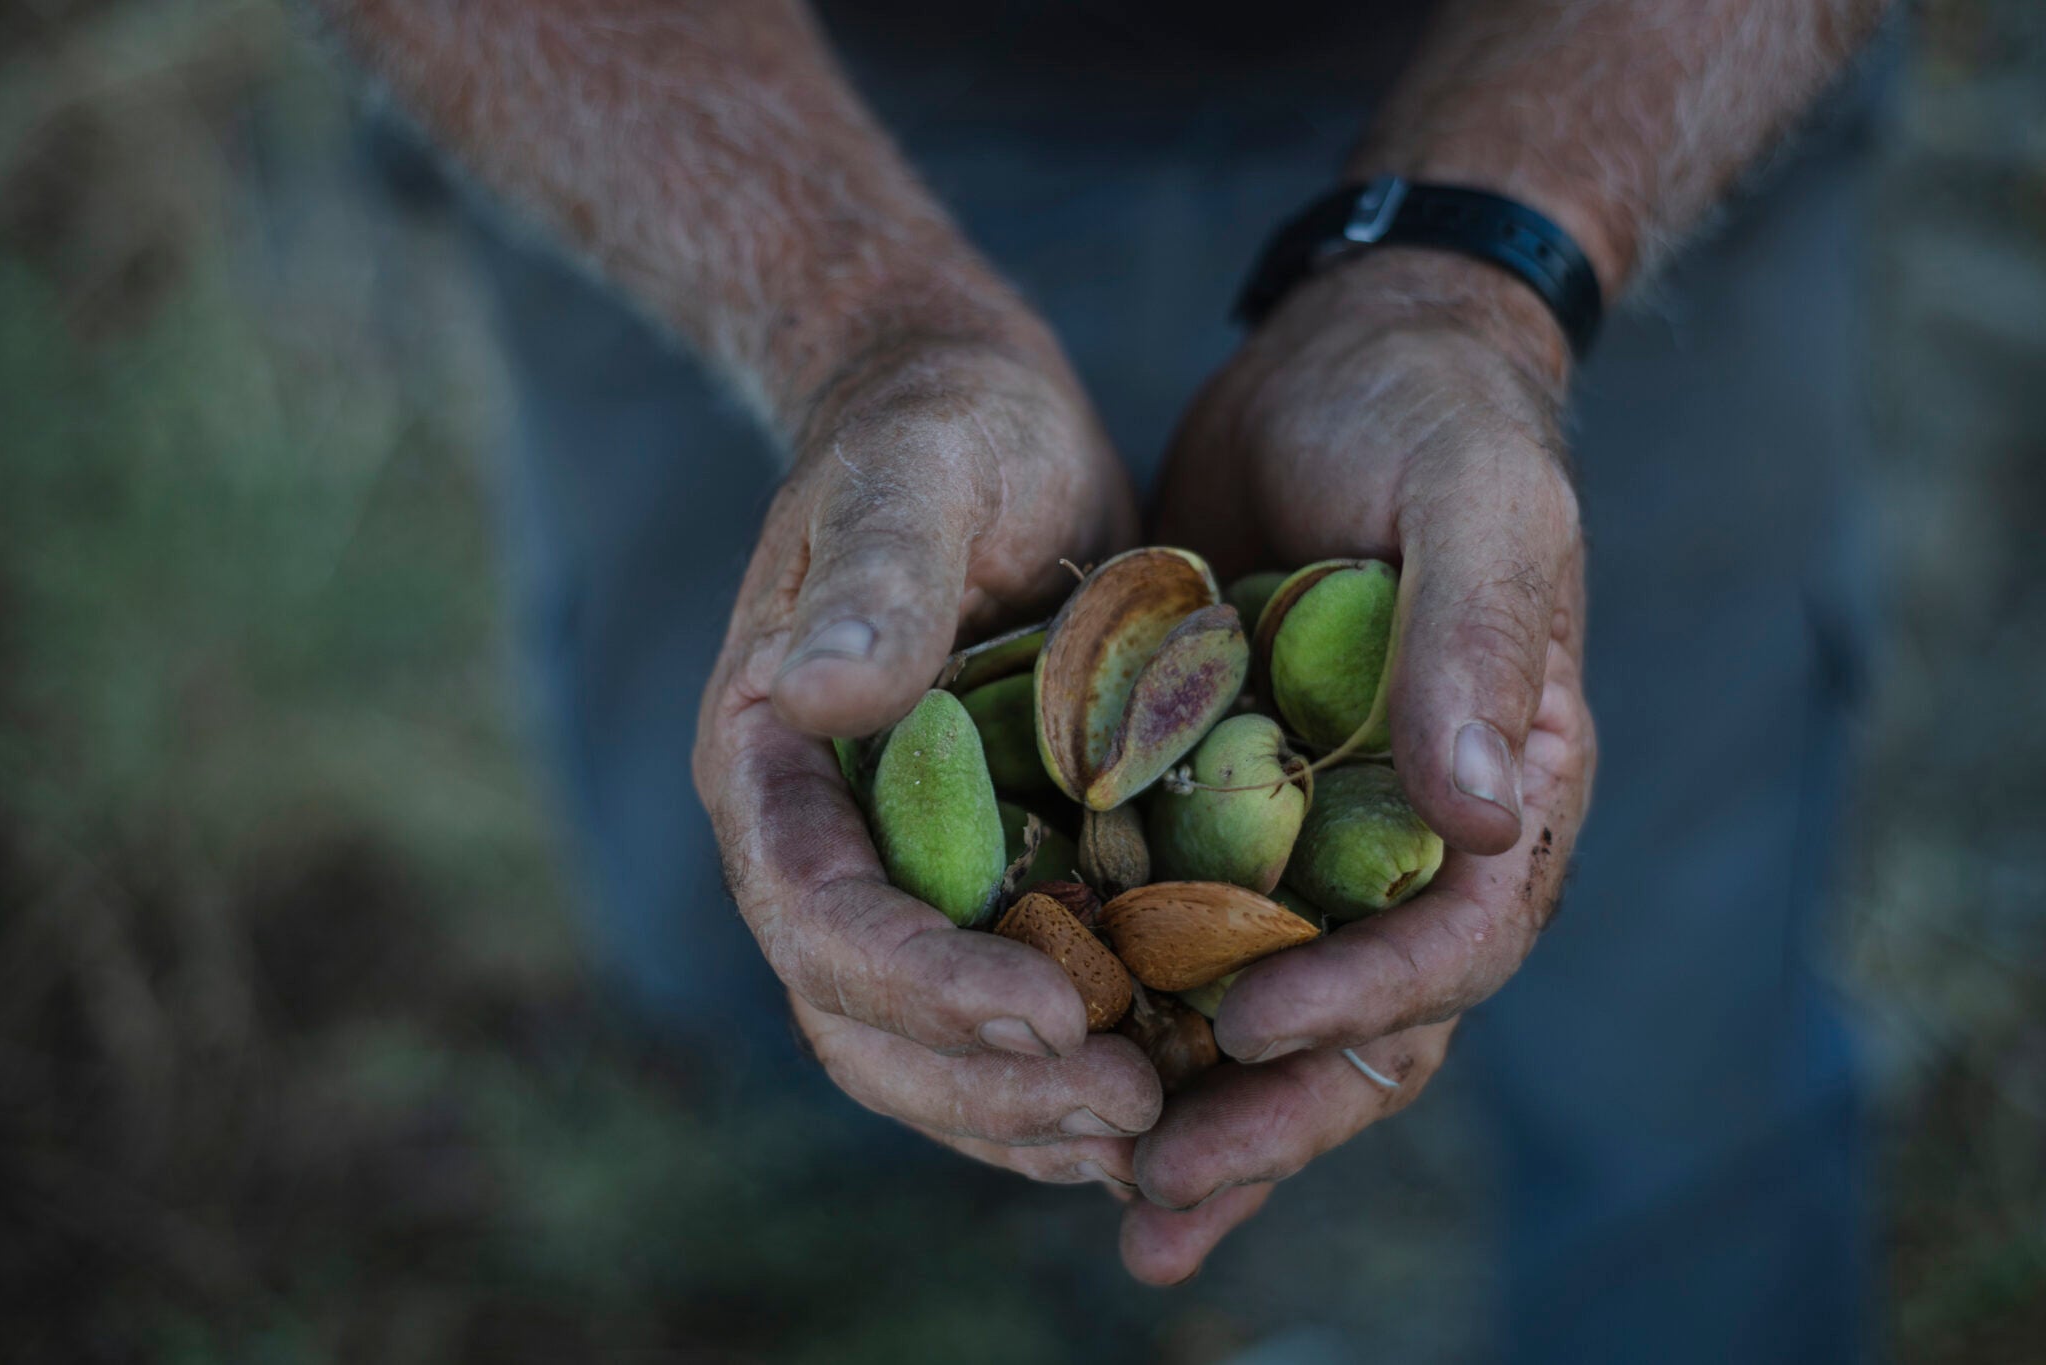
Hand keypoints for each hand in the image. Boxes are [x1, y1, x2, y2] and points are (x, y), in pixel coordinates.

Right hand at [693, 330, 1161, 1188]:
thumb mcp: (917, 473)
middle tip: (1128, 1109)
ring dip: (1024, 1107)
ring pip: (923, 1044)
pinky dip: (1059, 1063)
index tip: (1054, 1015)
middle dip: (983, 1085)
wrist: (980, 417)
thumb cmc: (942, 424)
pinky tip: (1159, 1085)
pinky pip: (997, 1002)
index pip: (817, 920)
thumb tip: (813, 693)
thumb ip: (876, 577)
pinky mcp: (978, 868)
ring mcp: (895, 864)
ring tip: (1150, 1129)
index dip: (924, 987)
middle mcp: (816, 838)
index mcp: (767, 761)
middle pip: (859, 1020)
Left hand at [1125, 252, 1597, 1280]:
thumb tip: (1491, 815)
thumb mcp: (1475, 497)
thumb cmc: (1429, 412)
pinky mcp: (1233, 806)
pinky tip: (1065, 1077)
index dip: (1359, 998)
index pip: (1456, 940)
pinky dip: (1147, 1015)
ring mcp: (1326, 830)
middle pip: (1367, 1019)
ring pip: (1278, 1005)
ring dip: (1208, 1112)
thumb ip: (1484, 642)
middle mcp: (1422, 835)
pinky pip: (1194, 936)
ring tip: (1121, 1205)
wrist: (1346, 356)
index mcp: (1514, 786)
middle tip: (1157, 1196)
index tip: (1243, 1028)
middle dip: (1272, 1115)